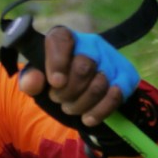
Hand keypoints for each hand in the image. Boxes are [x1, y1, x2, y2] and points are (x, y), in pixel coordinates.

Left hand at [18, 26, 139, 127]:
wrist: (84, 98)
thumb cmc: (58, 86)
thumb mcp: (39, 84)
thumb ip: (31, 80)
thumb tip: (33, 80)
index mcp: (67, 40)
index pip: (61, 39)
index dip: (57, 61)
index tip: (55, 82)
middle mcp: (91, 45)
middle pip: (83, 67)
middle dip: (67, 92)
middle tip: (59, 99)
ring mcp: (111, 60)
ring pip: (99, 84)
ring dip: (80, 104)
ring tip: (71, 108)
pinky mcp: (126, 77)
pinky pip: (115, 96)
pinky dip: (98, 111)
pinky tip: (88, 118)